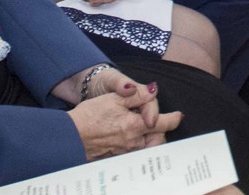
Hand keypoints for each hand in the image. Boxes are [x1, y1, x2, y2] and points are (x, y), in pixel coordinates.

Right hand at [67, 70, 181, 158]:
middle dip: (162, 131)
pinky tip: (131, 139)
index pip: (163, 123)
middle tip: (159, 122)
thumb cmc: (89, 115)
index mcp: (135, 126)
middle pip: (158, 140)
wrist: (69, 136)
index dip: (173, 118)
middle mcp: (133, 142)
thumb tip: (154, 90)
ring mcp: (125, 153)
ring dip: (151, 139)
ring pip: (147, 148)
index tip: (179, 115)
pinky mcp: (116, 158)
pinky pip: (134, 154)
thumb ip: (137, 94)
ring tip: (147, 130)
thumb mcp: (113, 98)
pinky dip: (138, 146)